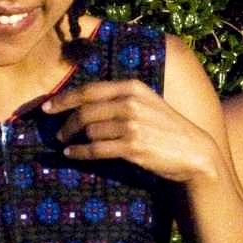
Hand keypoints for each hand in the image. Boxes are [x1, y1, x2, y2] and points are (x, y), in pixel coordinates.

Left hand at [44, 78, 229, 186]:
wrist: (194, 151)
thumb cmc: (167, 128)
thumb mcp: (147, 103)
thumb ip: (121, 99)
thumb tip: (85, 103)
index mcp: (132, 87)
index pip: (89, 90)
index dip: (64, 98)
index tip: (47, 106)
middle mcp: (130, 103)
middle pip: (85, 111)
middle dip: (66, 121)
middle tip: (58, 132)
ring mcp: (132, 125)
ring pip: (89, 130)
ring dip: (73, 139)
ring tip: (67, 144)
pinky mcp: (133, 147)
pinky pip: (96, 149)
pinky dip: (80, 152)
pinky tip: (72, 154)